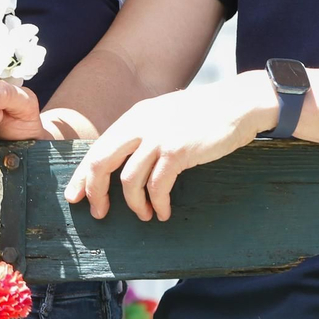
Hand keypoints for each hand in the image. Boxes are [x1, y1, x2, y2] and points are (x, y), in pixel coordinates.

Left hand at [64, 72, 275, 222]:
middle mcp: (142, 124)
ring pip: (129, 180)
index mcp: (136, 115)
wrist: (242, 103)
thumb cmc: (209, 112)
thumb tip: (127, 161)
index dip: (82, 176)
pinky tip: (164, 212)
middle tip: (99, 212)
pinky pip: (158, 187)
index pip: (97, 148)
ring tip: (144, 215)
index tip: (76, 196)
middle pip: (101, 163)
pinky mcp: (178, 150)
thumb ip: (146, 130)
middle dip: (95, 192)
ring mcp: (159, 137)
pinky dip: (157, 204)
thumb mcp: (169, 114)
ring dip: (134, 204)